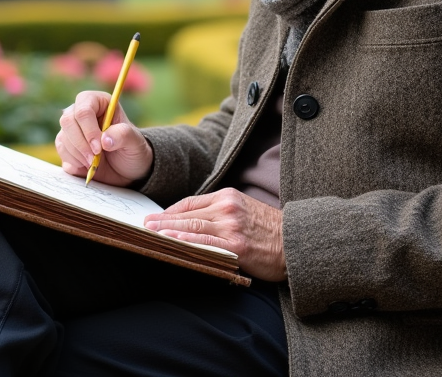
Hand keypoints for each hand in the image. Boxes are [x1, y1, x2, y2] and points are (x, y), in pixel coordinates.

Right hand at [56, 90, 152, 186]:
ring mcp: (72, 128)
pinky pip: (61, 152)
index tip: (99, 148)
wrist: (127, 168)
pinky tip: (87, 166)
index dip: (88, 129)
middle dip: (80, 144)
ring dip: (78, 155)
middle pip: (67, 121)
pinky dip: (74, 163)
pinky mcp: (66, 144)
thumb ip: (123, 135)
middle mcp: (82, 111)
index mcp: (99, 102)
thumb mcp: (135, 142)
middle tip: (94, 159)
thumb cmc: (132, 149)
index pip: (84, 109)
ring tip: (95, 163)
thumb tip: (104, 140)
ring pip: (63, 138)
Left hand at [144, 188, 285, 280]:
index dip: (170, 211)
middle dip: (163, 220)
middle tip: (143, 225)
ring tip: (150, 233)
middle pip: (187, 214)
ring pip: (192, 227)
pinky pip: (205, 244)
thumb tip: (190, 220)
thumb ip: (220, 211)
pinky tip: (171, 242)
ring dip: (167, 230)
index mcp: (228, 196)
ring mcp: (231, 226)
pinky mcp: (236, 246)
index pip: (190, 202)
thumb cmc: (270, 230)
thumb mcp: (244, 209)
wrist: (298, 243)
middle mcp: (227, 208)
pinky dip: (185, 242)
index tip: (154, 217)